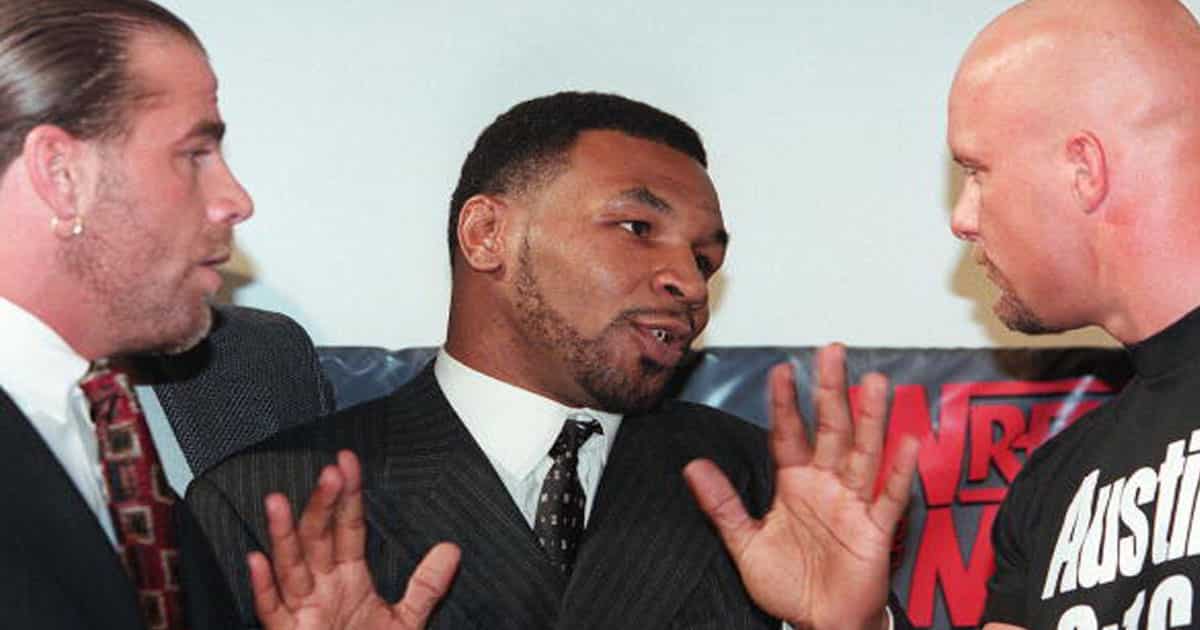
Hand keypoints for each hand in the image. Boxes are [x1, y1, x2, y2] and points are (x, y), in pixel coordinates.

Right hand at [249, 450, 460, 628]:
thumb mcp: (406, 620)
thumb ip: (426, 585)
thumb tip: (451, 550)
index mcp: (348, 578)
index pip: (348, 527)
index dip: (349, 495)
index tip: (348, 462)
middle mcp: (321, 587)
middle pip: (318, 537)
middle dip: (322, 505)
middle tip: (330, 473)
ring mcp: (302, 610)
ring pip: (289, 565)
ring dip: (283, 534)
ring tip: (278, 501)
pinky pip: (271, 609)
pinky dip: (262, 585)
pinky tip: (257, 560)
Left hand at [684, 344, 918, 629]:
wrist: (817, 623)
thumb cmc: (789, 584)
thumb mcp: (745, 543)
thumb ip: (722, 504)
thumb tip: (693, 468)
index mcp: (796, 484)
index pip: (789, 433)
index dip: (786, 402)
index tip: (782, 370)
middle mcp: (827, 486)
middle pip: (831, 429)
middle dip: (832, 391)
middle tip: (832, 352)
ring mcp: (853, 504)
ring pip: (864, 452)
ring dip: (870, 418)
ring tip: (875, 383)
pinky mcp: (875, 531)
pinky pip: (888, 498)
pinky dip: (898, 473)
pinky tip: (906, 444)